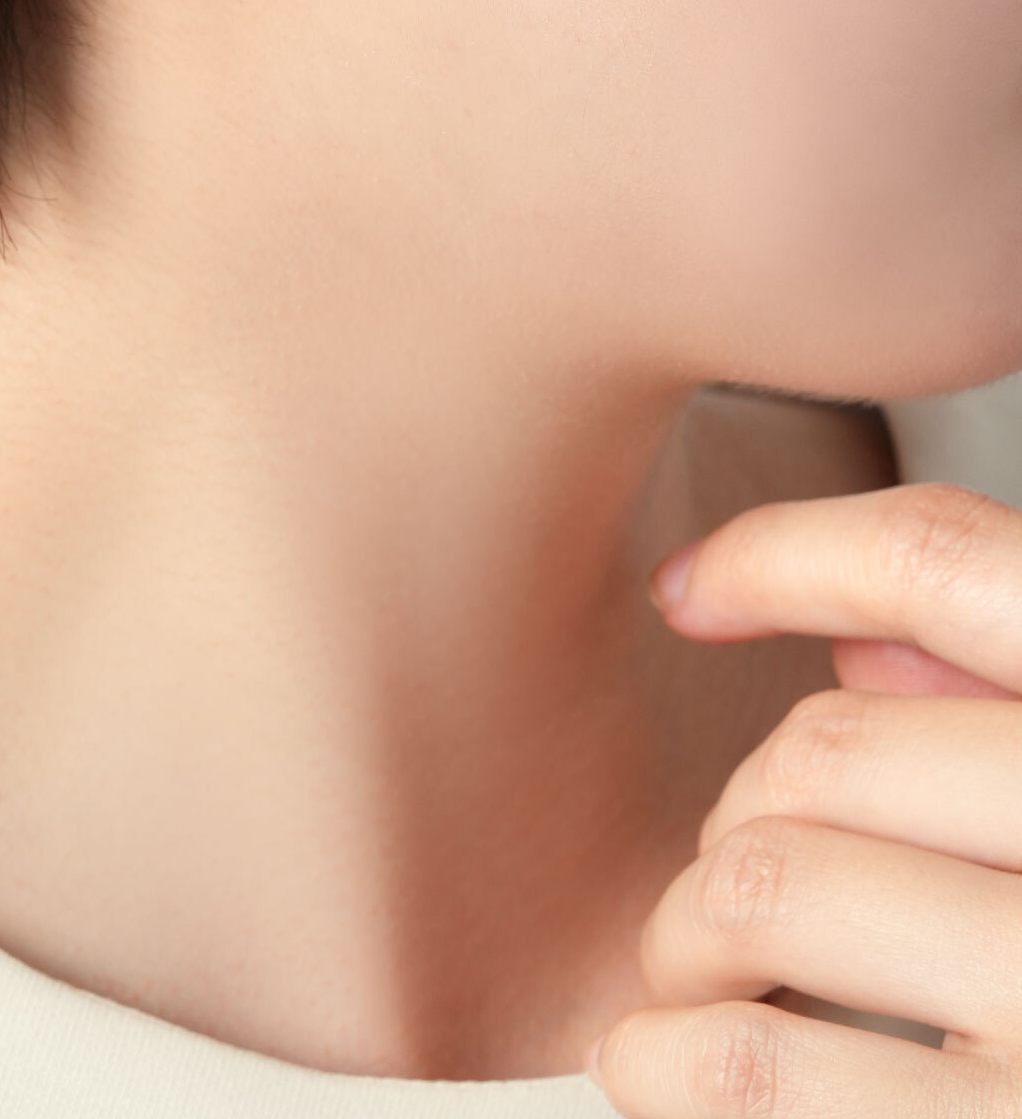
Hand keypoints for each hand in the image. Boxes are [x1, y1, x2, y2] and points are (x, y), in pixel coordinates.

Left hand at [589, 482, 1021, 1117]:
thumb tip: (861, 646)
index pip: (948, 565)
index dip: (787, 551)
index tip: (690, 589)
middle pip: (828, 745)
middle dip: (739, 813)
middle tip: (727, 884)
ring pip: (767, 889)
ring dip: (686, 938)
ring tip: (693, 978)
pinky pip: (755, 1072)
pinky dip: (671, 1063)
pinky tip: (670, 1068)